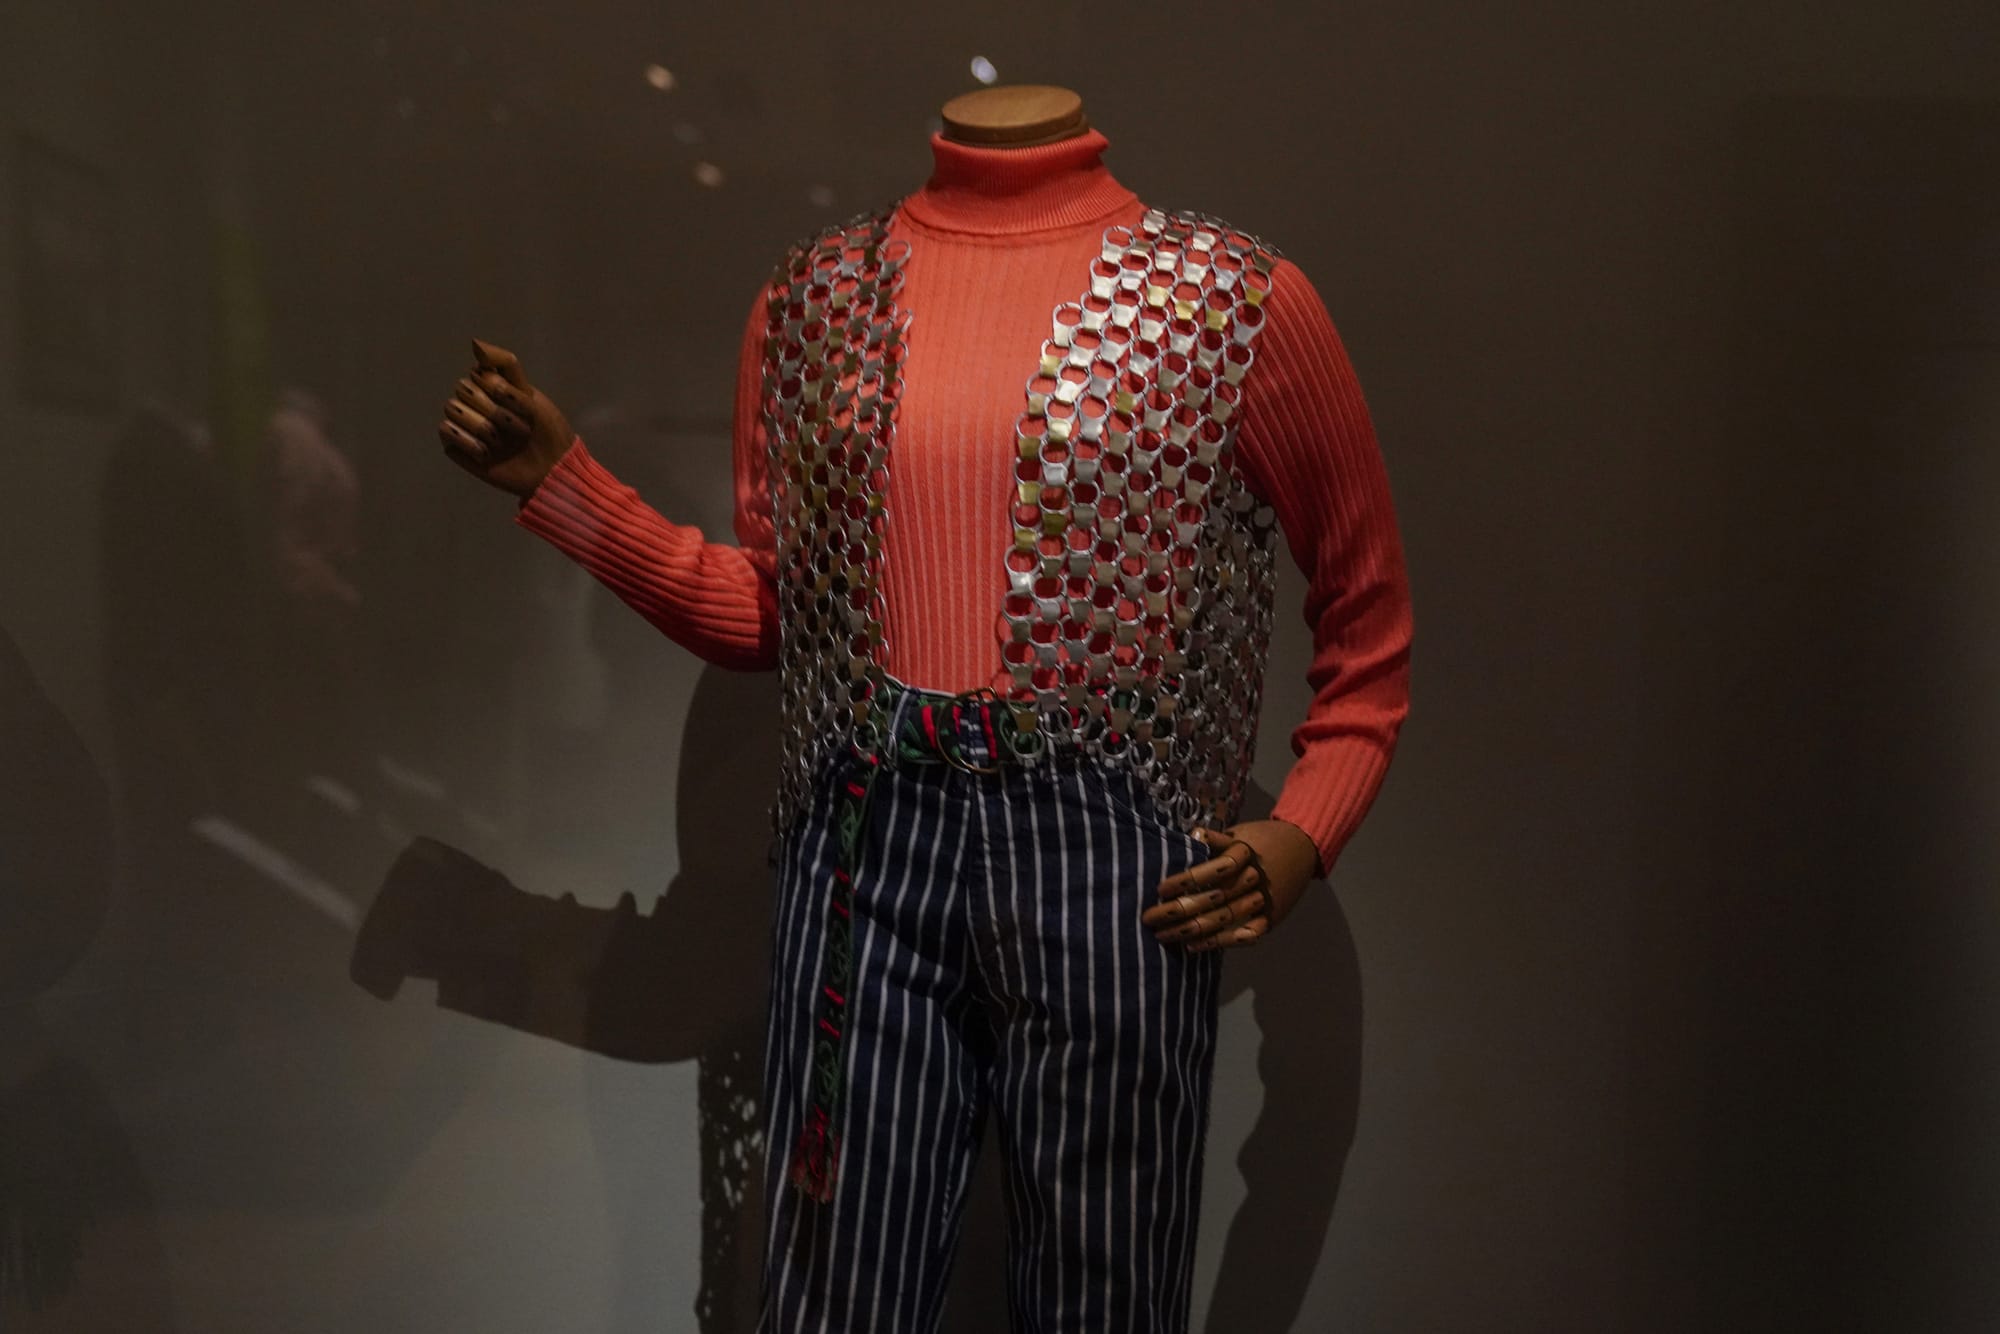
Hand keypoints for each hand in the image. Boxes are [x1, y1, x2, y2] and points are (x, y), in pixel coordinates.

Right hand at [437, 339, 575, 498]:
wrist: (550, 470)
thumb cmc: (546, 431)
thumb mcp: (530, 392)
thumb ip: (504, 364)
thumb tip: (474, 342)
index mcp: (491, 385)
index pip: (479, 373)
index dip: (501, 391)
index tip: (525, 408)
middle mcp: (475, 401)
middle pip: (463, 389)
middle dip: (494, 410)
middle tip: (518, 429)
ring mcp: (465, 423)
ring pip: (452, 408)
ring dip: (482, 426)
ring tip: (500, 442)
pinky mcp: (457, 446)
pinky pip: (445, 430)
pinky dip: (467, 441)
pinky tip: (486, 453)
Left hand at [1140, 819, 1319, 951]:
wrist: (1304, 847)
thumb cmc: (1262, 838)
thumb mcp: (1239, 831)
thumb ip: (1214, 839)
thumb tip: (1185, 838)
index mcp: (1246, 852)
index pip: (1212, 869)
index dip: (1186, 880)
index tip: (1160, 889)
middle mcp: (1255, 878)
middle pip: (1214, 898)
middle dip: (1179, 910)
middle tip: (1150, 919)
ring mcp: (1265, 900)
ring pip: (1225, 919)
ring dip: (1192, 930)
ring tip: (1164, 936)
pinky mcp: (1271, 918)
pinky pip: (1244, 936)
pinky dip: (1219, 943)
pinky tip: (1194, 946)